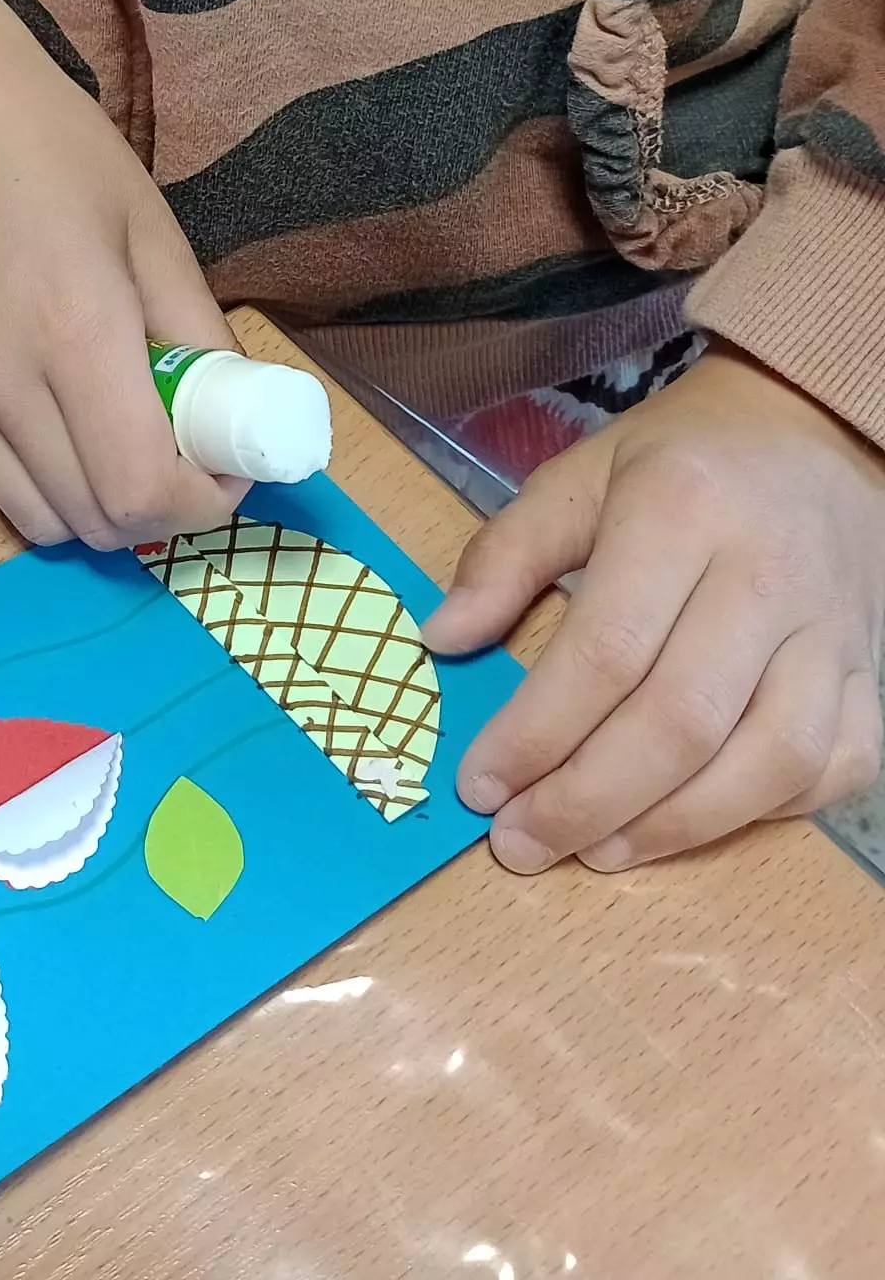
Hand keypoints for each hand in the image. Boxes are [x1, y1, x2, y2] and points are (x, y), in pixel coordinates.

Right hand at [0, 0, 245, 549]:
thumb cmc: (57, 152)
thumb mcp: (153, 230)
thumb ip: (198, 336)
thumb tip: (237, 421)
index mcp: (75, 330)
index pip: (141, 491)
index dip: (201, 504)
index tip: (226, 466)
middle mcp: (1, 381)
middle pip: (94, 522)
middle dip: (160, 510)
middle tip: (187, 455)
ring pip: (40, 521)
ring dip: (99, 506)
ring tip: (125, 441)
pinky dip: (45, 481)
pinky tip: (65, 421)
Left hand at [423, 343, 884, 869]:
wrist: (815, 435)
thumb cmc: (679, 461)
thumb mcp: (579, 475)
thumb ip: (507, 554)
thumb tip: (443, 638)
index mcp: (680, 511)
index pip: (605, 650)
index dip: (537, 732)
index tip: (479, 785)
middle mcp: (766, 576)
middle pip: (680, 721)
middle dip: (588, 800)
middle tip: (520, 843)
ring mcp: (833, 632)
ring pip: (766, 761)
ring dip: (671, 827)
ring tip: (594, 850)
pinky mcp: (872, 675)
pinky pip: (834, 768)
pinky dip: (763, 814)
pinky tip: (690, 821)